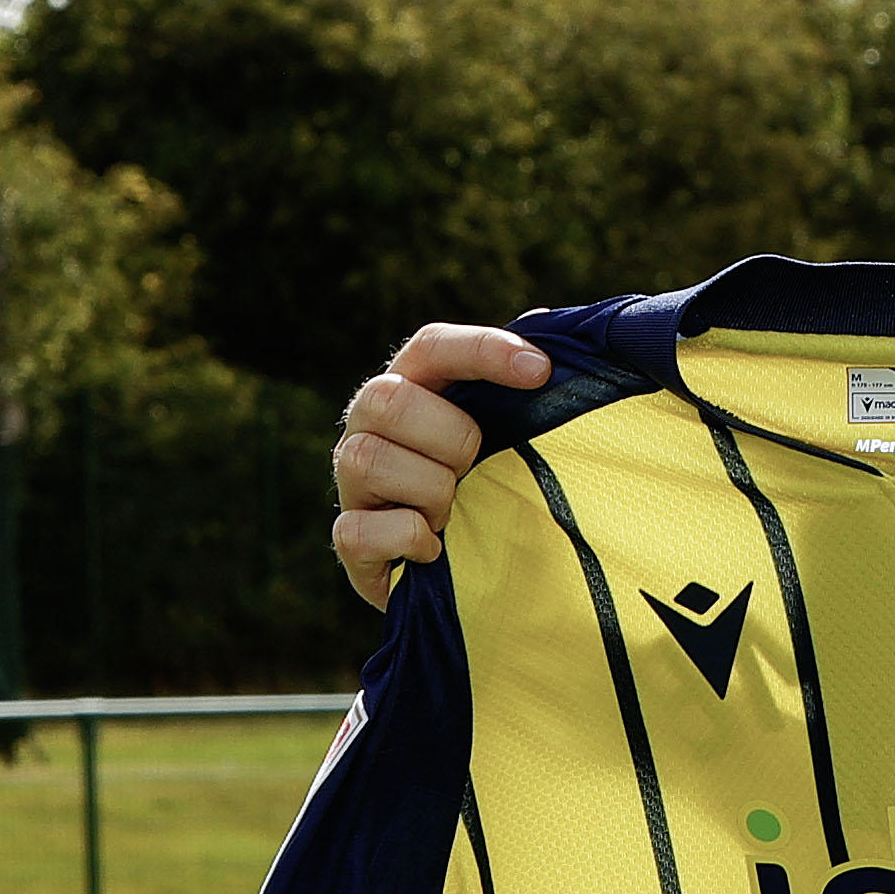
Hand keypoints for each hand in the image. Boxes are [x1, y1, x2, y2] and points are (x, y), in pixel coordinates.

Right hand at [330, 323, 550, 608]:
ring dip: (433, 491)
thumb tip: (543, 321)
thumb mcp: (513, 432)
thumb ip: (522, 383)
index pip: (431, 346)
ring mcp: (353, 483)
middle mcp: (370, 426)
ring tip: (456, 512)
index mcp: (412, 388)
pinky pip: (359, 531)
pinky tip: (436, 548)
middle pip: (387, 399)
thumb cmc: (493, 484)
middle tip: (477, 466)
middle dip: (451, 438)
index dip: (482, 350)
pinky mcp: (351, 540)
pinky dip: (408, 539)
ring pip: (369, 461)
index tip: (542, 372)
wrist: (470, 573)